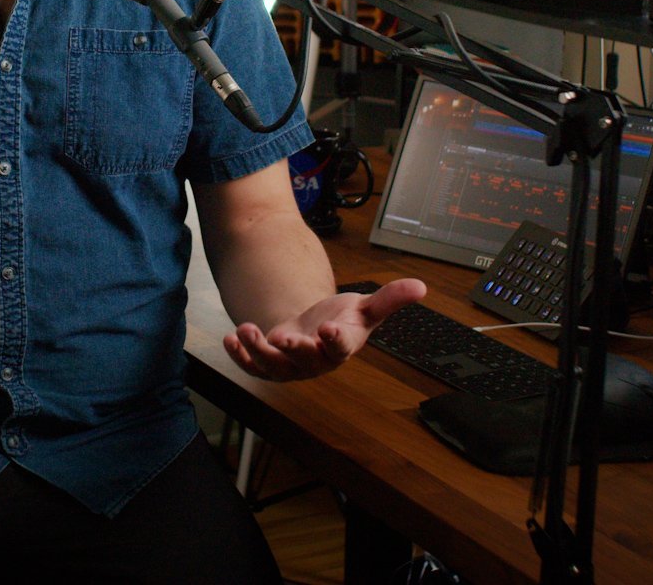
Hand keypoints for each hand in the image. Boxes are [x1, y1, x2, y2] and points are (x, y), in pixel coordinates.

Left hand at [223, 277, 425, 380]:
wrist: (317, 331)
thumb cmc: (343, 320)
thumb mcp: (366, 307)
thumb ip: (390, 298)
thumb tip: (421, 286)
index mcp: (341, 347)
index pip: (340, 347)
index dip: (334, 340)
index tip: (328, 329)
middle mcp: (315, 361)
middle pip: (305, 361)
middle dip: (293, 350)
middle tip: (282, 337)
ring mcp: (290, 365)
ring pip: (274, 366)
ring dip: (258, 350)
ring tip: (245, 330)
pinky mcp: (269, 364)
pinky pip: (253, 366)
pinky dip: (240, 355)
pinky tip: (230, 339)